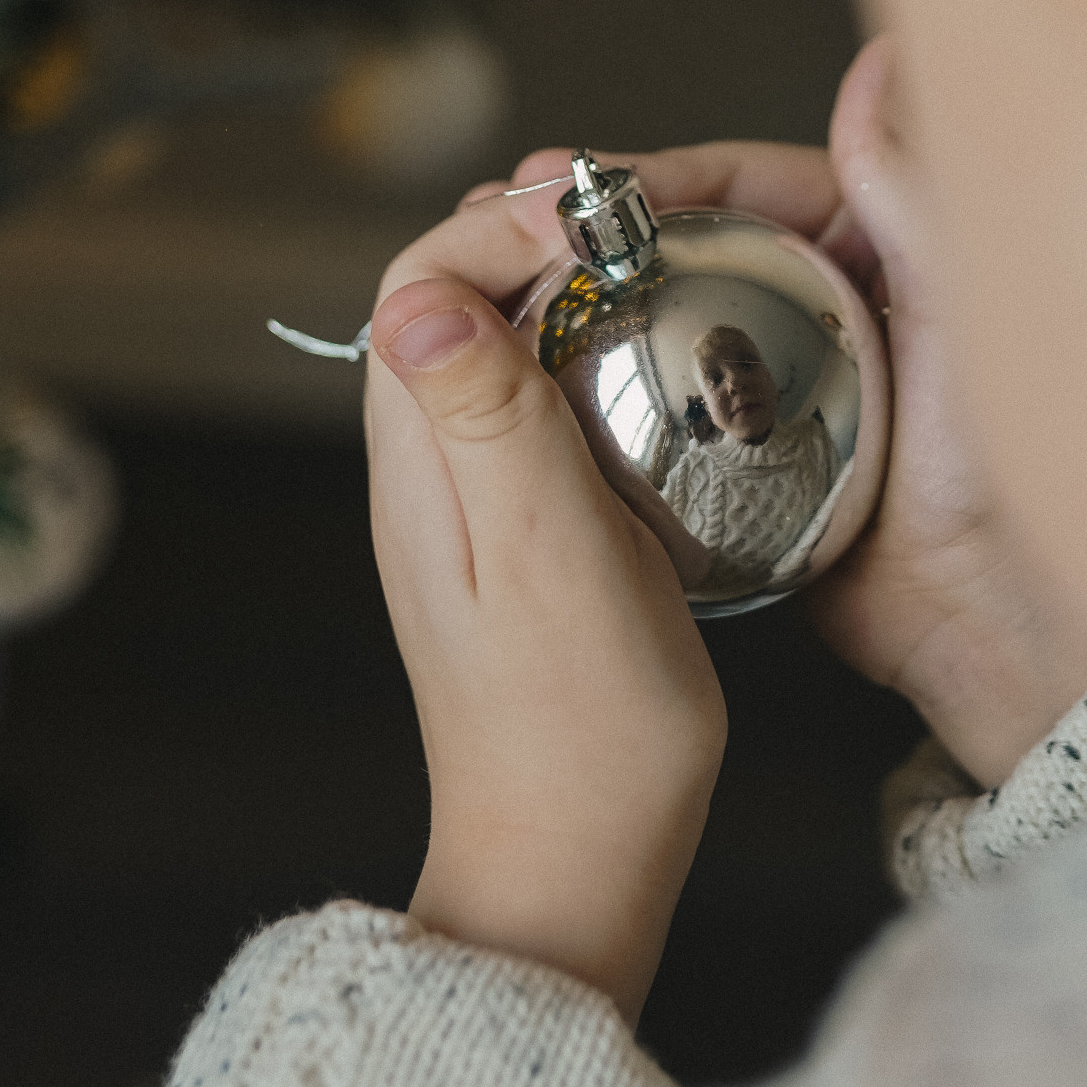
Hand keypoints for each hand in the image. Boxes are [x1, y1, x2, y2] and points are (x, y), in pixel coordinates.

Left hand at [367, 213, 725, 1024]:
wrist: (577, 862)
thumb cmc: (577, 730)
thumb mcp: (546, 557)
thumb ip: (489, 420)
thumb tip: (419, 298)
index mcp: (421, 464)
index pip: (422, 276)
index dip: (506, 224)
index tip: (609, 225)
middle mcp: (429, 470)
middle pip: (456, 293)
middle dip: (541, 237)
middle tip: (648, 236)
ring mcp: (474, 501)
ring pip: (503, 343)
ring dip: (576, 294)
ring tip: (666, 282)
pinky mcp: (525, 532)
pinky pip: (544, 403)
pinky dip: (602, 361)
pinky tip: (667, 382)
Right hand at [496, 41, 1086, 787]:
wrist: (987, 629)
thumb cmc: (1003, 474)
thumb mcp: (962, 312)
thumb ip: (915, 190)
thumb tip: (886, 56)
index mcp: (873, 249)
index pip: (747, 182)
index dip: (655, 174)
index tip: (576, 179)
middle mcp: (817, 303)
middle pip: (687, 242)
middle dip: (593, 225)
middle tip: (506, 217)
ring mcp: (772, 380)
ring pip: (660, 319)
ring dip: (581, 300)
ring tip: (496, 287)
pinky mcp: (742, 456)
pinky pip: (659, 410)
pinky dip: (596, 391)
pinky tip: (530, 384)